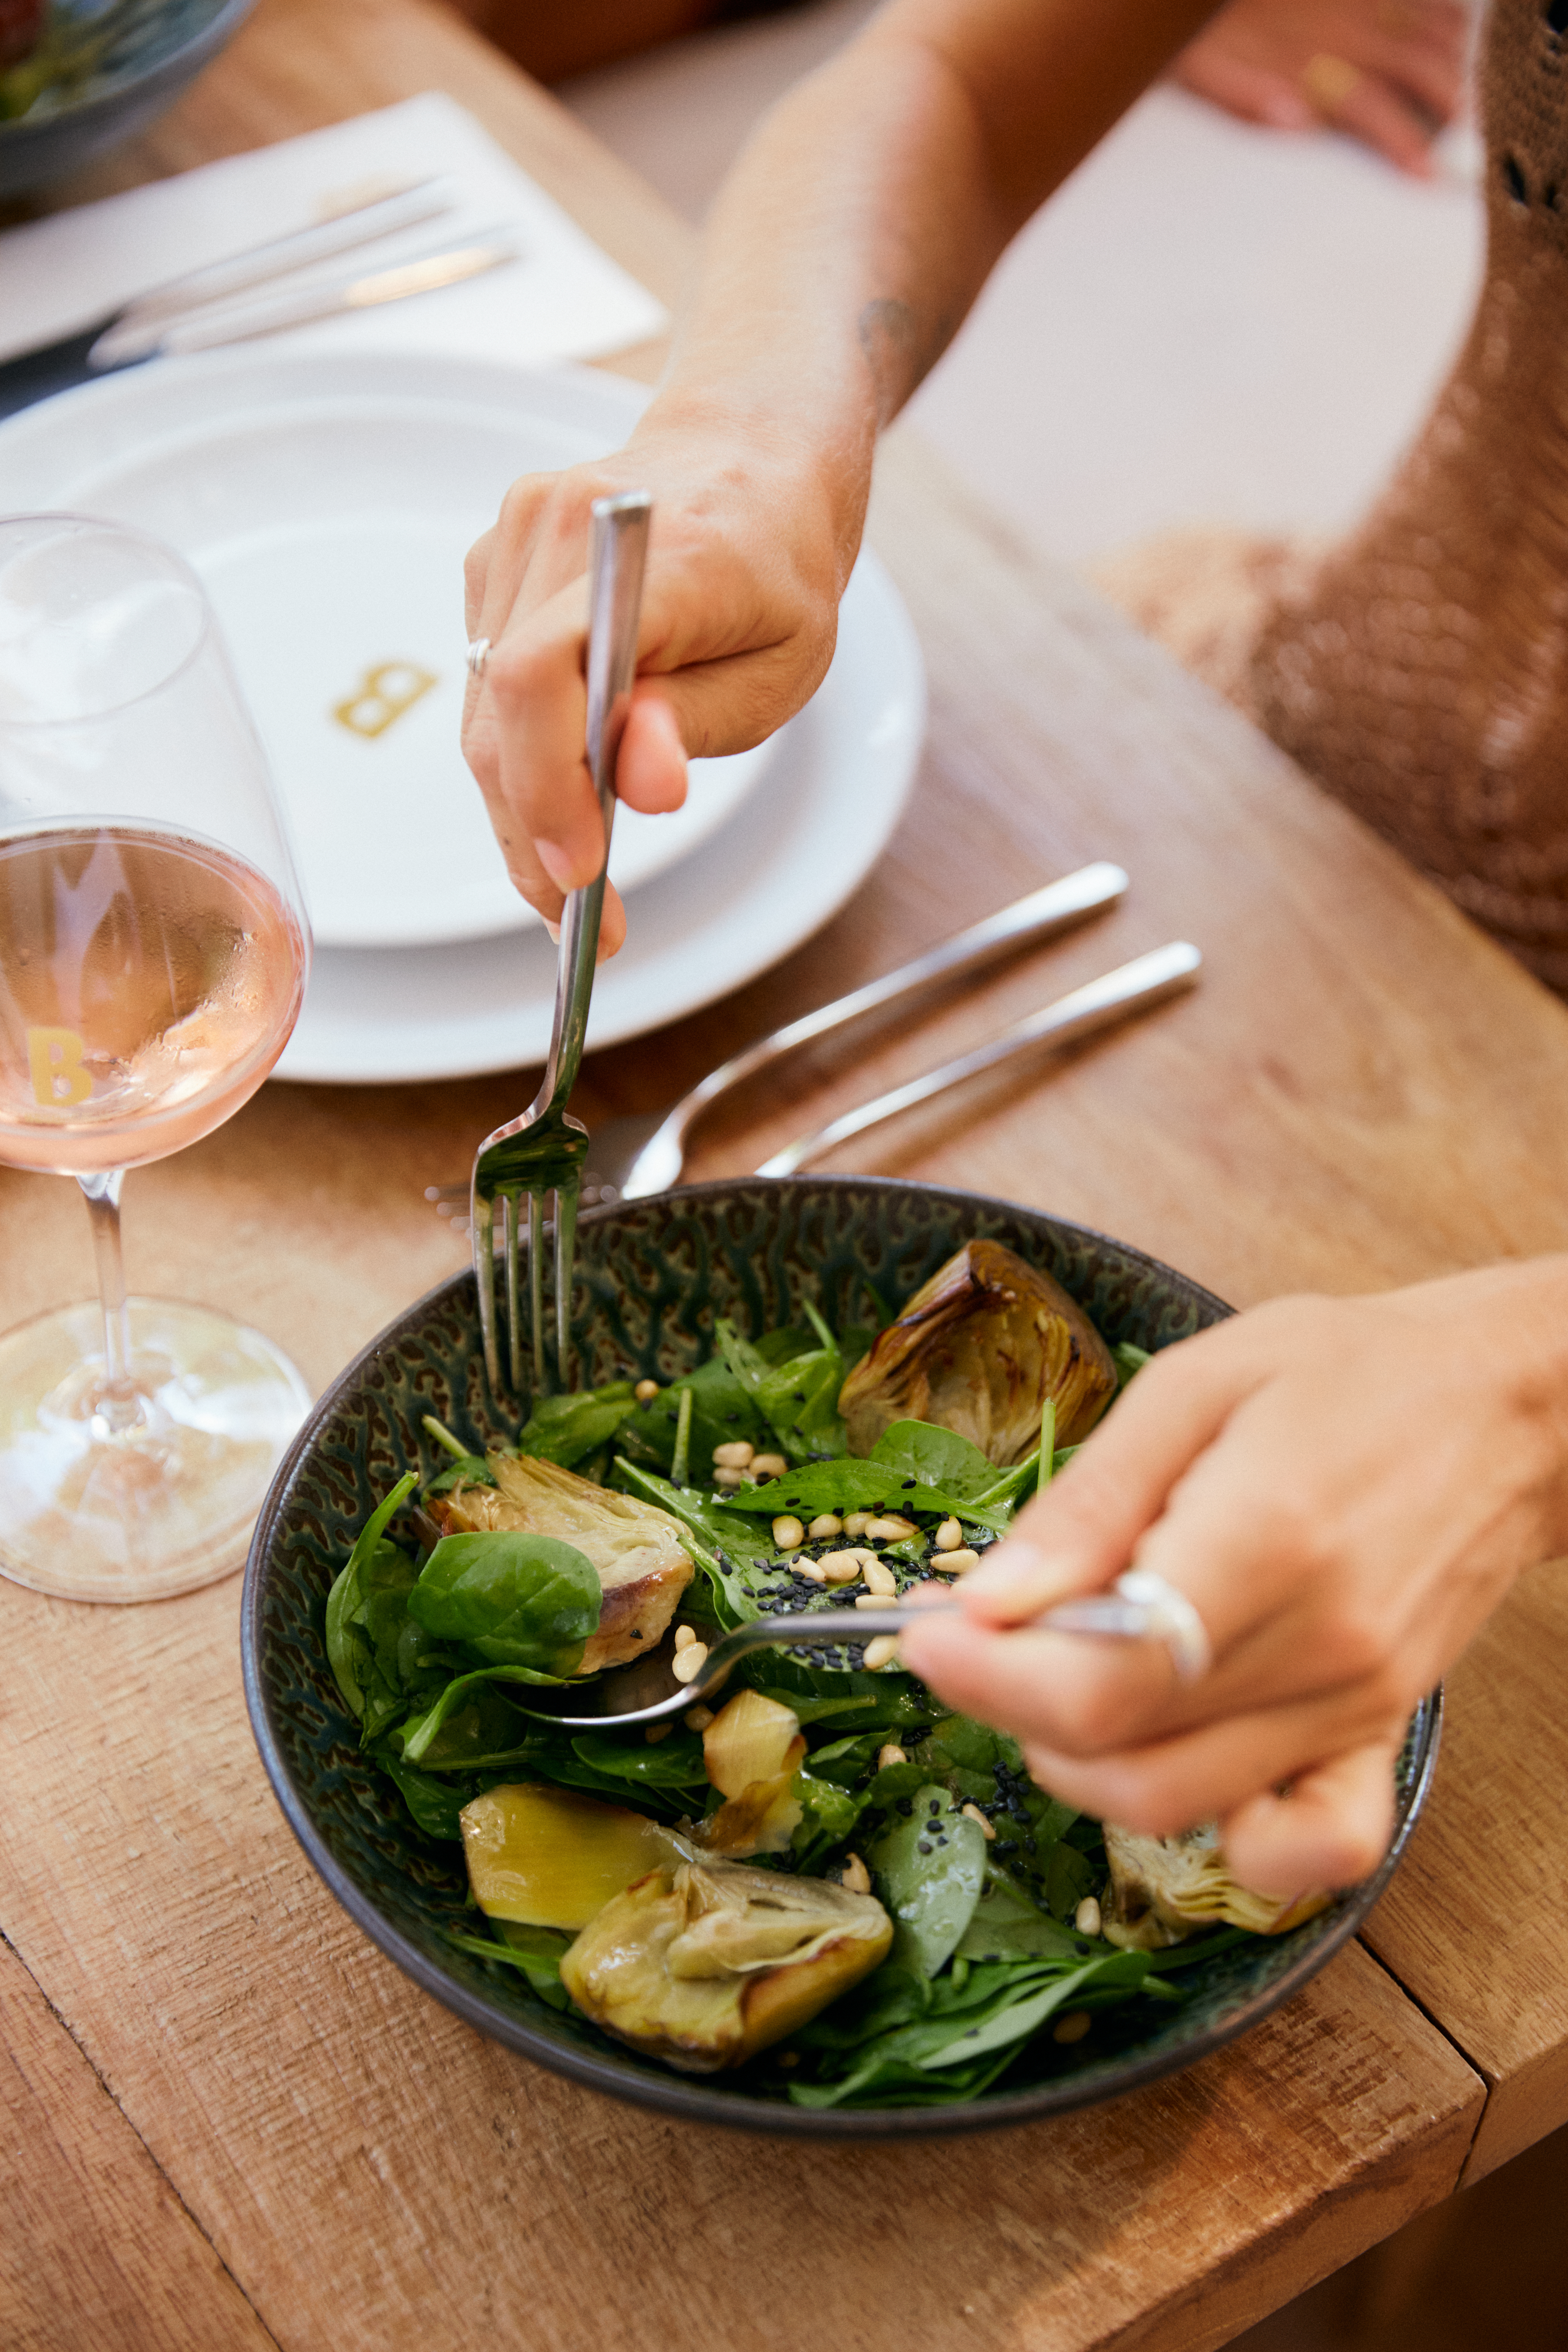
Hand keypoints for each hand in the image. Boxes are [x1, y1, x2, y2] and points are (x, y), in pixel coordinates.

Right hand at [461, 400, 845, 951]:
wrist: (751, 452)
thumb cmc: (779, 569)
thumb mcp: (784, 665)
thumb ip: (700, 722)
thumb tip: (638, 784)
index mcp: (654, 553)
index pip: (543, 675)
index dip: (544, 787)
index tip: (580, 876)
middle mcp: (561, 528)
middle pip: (501, 712)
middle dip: (531, 832)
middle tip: (579, 920)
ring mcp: (515, 538)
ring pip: (485, 709)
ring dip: (521, 804)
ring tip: (574, 876)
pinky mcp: (495, 563)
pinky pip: (489, 684)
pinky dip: (520, 752)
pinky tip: (565, 789)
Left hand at [898, 1262, 1567, 1899]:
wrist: (1500, 1407)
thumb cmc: (1347, 1374)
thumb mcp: (1194, 1386)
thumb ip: (1088, 1504)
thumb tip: (986, 1600)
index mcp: (1264, 1540)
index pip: (1101, 1678)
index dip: (988, 1675)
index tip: (923, 1635)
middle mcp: (1317, 1647)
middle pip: (1122, 1754)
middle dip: (1012, 1712)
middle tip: (978, 1642)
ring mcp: (1355, 1705)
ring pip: (1178, 1807)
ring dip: (1080, 1762)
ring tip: (1054, 1674)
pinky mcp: (1379, 1733)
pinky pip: (1311, 1848)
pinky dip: (1229, 1841)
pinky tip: (1175, 1758)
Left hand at [1171, 0, 1467, 177]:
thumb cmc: (1203, 34)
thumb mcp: (1211, 73)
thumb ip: (1250, 101)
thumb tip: (1295, 123)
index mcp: (1312, 64)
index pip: (1373, 111)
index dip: (1404, 145)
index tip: (1428, 177)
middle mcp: (1344, 29)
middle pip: (1417, 65)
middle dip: (1452, 99)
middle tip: (1473, 133)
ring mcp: (1355, 0)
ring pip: (1427, 23)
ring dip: (1456, 55)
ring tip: (1474, 88)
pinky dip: (1440, 10)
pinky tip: (1456, 27)